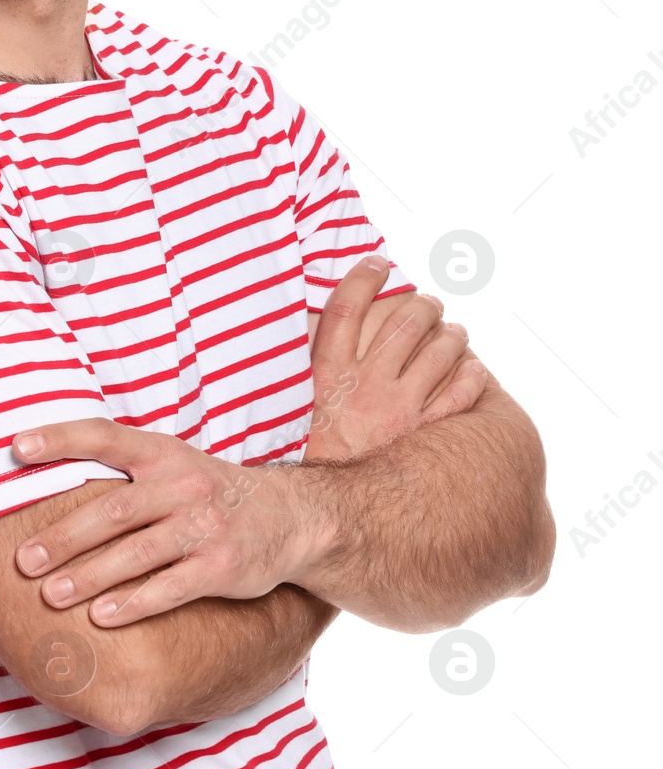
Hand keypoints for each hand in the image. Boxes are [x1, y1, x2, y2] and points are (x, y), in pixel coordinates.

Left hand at [8, 420, 319, 625]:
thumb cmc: (206, 490)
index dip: (60, 439)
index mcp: (161, 452)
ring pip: (136, 554)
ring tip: (51, 595)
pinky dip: (133, 604)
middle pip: (112, 511)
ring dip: (89, 576)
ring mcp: (204, 527)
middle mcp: (182, 485)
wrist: (289, 517)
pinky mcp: (222, 567)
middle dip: (63, 538)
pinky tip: (101, 617)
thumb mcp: (171, 462)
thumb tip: (44, 476)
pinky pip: (170, 588)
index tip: (16, 447)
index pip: (104, 435)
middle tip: (23, 560)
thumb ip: (120, 466)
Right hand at [303, 256, 486, 462]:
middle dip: (422, 305)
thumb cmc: (307, 450)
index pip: (347, 306)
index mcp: (327, 370)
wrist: (325, 505)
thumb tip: (306, 327)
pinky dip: (470, 376)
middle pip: (402, 323)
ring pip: (437, 352)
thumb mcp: (295, 401)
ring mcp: (398, 407)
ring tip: (454, 330)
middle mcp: (365, 382)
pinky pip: (459, 394)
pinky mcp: (423, 433)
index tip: (377, 262)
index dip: (363, 277)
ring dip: (451, 335)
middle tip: (429, 302)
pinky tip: (473, 368)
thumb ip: (304, 365)